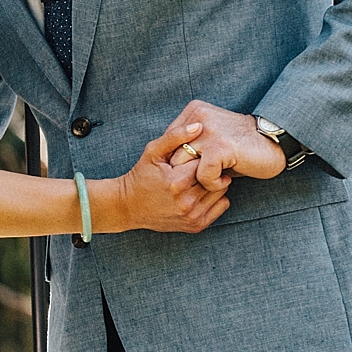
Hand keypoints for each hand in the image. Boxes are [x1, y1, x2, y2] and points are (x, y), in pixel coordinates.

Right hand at [107, 119, 231, 233]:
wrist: (129, 207)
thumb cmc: (141, 175)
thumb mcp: (152, 151)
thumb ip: (175, 136)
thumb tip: (199, 125)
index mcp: (176, 182)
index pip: (206, 161)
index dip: (201, 155)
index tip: (195, 154)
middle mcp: (186, 201)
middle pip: (216, 177)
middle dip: (210, 169)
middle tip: (201, 165)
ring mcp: (192, 216)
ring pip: (221, 191)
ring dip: (214, 183)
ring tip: (201, 177)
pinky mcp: (195, 226)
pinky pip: (222, 206)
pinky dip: (216, 197)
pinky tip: (203, 191)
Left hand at [165, 101, 287, 189]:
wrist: (277, 142)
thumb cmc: (242, 146)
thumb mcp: (212, 138)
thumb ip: (191, 144)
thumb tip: (168, 165)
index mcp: (194, 111)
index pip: (168, 141)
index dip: (175, 163)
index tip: (188, 174)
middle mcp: (199, 117)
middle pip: (172, 154)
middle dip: (182, 174)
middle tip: (200, 183)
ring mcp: (209, 131)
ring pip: (184, 166)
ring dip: (197, 181)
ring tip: (213, 181)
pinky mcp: (220, 147)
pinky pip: (203, 175)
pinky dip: (212, 184)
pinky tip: (226, 180)